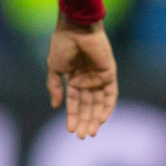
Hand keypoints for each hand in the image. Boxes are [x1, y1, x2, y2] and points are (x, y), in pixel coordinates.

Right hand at [47, 15, 117, 138]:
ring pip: (98, 103)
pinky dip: (107, 107)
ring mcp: (99, 77)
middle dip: (85, 121)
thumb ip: (55, 87)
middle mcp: (87, 80)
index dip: (73, 116)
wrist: (76, 28)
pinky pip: (111, 94)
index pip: (75, 102)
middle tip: (82, 137)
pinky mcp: (109, 73)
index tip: (70, 130)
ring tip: (90, 132)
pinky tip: (101, 119)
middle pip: (88, 105)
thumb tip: (55, 106)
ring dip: (95, 118)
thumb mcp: (55, 68)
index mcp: (74, 78)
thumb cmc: (63, 44)